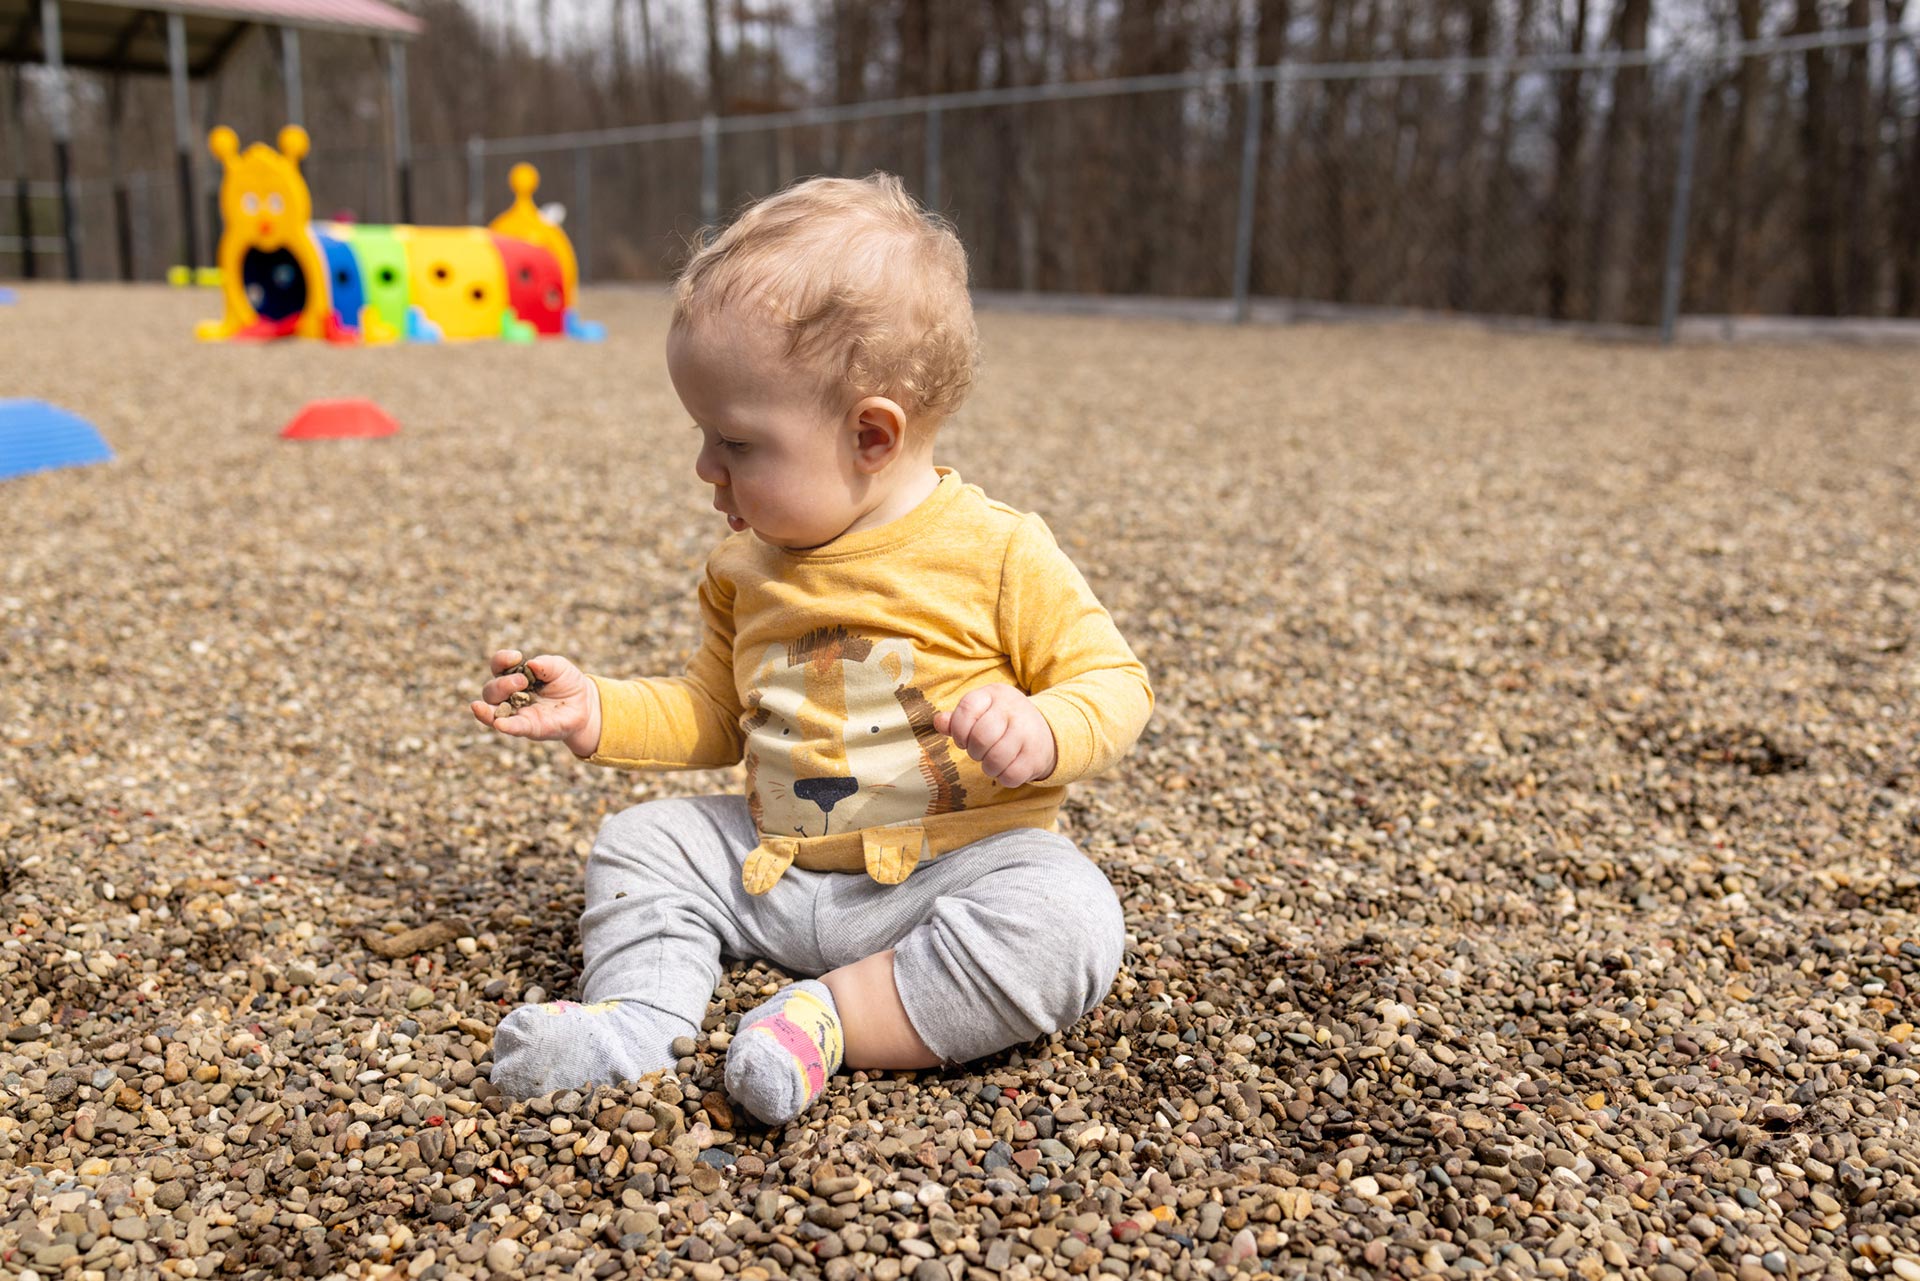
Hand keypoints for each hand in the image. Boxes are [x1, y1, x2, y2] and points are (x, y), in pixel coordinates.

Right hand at [471, 649, 601, 757]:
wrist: (584, 705)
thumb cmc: (567, 683)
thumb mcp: (560, 667)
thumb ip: (546, 664)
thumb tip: (531, 664)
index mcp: (514, 676)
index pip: (498, 666)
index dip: (501, 660)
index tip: (516, 657)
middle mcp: (510, 695)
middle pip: (491, 690)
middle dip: (502, 684)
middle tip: (522, 681)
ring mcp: (517, 713)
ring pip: (492, 712)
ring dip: (488, 708)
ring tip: (492, 702)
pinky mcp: (528, 728)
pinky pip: (513, 728)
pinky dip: (505, 726)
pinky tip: (499, 724)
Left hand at [933, 684, 1056, 788]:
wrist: (1044, 731)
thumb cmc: (1001, 722)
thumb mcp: (981, 712)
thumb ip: (957, 718)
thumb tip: (938, 722)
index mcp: (994, 694)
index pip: (966, 708)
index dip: (958, 730)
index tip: (962, 739)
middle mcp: (1013, 709)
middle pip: (981, 737)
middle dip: (974, 751)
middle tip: (979, 752)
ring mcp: (1028, 732)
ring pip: (995, 759)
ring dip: (988, 767)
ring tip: (992, 762)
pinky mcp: (1036, 756)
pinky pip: (1010, 775)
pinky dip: (1004, 777)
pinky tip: (1007, 768)